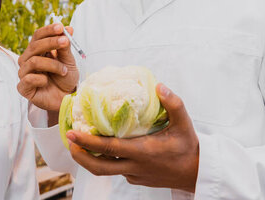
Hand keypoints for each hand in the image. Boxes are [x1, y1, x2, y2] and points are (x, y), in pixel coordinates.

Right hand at [17, 23, 78, 110]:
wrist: (67, 98)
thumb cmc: (65, 78)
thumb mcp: (68, 61)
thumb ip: (65, 47)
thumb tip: (67, 29)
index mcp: (37, 50)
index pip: (38, 36)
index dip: (48, 30)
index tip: (61, 27)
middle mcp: (28, 59)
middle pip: (35, 46)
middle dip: (51, 42)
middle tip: (65, 42)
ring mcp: (24, 73)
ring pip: (33, 61)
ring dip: (52, 65)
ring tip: (63, 71)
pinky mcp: (23, 87)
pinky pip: (28, 78)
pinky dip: (41, 79)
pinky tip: (47, 82)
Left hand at [65, 83, 198, 191]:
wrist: (196, 172)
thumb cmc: (189, 146)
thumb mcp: (184, 122)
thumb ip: (173, 103)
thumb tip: (160, 86)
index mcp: (142, 151)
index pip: (109, 148)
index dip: (88, 141)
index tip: (72, 132)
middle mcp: (134, 165)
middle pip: (99, 166)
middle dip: (80, 155)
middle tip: (69, 139)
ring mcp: (134, 174)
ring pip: (105, 170)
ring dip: (89, 158)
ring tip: (78, 142)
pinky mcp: (135, 179)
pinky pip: (116, 169)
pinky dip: (104, 160)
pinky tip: (101, 147)